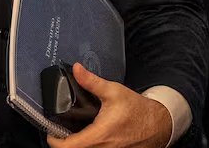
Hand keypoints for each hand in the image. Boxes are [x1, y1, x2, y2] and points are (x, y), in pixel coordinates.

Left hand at [46, 64, 172, 147]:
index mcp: (98, 136)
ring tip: (70, 132)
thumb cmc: (137, 109)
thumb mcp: (113, 91)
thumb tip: (76, 69)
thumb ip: (92, 82)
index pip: (66, 147)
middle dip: (62, 142)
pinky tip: (84, 137)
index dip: (54, 139)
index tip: (51, 129)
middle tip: (58, 129)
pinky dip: (86, 146)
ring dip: (74, 145)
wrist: (158, 124)